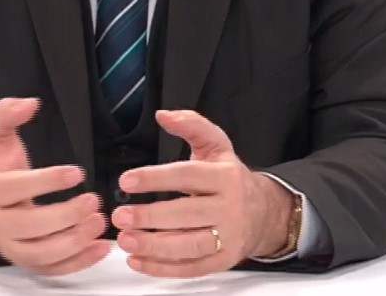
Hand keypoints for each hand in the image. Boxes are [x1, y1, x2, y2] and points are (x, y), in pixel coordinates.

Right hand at [0, 97, 110, 275]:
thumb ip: (6, 114)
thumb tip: (29, 102)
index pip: (15, 188)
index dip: (47, 181)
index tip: (78, 172)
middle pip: (30, 226)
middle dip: (65, 216)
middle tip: (94, 201)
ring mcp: (11, 247)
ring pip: (41, 254)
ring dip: (74, 242)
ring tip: (100, 223)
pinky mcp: (27, 262)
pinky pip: (52, 270)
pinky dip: (78, 263)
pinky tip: (101, 247)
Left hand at [111, 110, 293, 277]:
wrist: (265, 213)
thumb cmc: (231, 179)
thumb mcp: (217, 145)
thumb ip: (190, 124)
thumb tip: (163, 115)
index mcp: (225, 177)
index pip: (187, 176)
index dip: (155, 178)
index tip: (127, 180)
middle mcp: (228, 207)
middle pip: (187, 214)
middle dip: (150, 216)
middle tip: (120, 216)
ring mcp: (227, 236)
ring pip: (189, 245)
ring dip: (153, 246)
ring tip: (126, 240)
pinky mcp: (222, 260)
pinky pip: (191, 268)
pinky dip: (163, 268)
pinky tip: (139, 261)